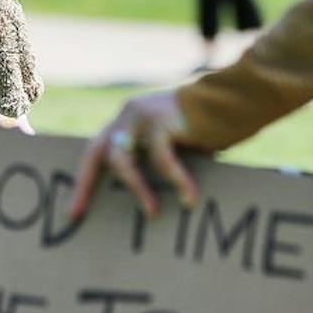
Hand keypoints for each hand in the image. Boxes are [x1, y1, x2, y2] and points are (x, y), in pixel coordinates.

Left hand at [69, 90, 199, 220]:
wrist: (238, 98)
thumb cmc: (210, 129)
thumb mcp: (177, 147)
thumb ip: (158, 163)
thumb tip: (150, 206)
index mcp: (128, 121)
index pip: (97, 151)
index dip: (84, 180)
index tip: (74, 211)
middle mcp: (128, 116)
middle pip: (98, 154)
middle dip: (84, 185)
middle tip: (78, 214)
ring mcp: (141, 116)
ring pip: (123, 160)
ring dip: (138, 190)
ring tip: (153, 214)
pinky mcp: (161, 121)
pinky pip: (162, 160)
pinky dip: (177, 181)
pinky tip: (190, 199)